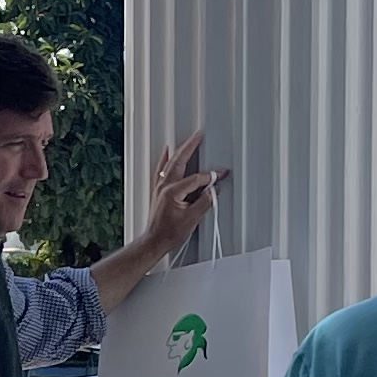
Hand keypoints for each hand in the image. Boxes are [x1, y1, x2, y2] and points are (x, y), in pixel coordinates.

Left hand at [139, 132, 221, 266]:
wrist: (155, 241)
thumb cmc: (170, 233)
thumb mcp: (192, 219)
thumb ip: (205, 202)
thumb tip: (214, 191)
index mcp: (173, 191)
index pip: (196, 178)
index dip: (210, 176)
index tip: (221, 175)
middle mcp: (164, 186)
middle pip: (179, 160)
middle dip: (190, 146)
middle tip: (199, 135)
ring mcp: (159, 187)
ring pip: (170, 162)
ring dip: (180, 150)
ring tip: (188, 140)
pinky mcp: (157, 190)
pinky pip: (161, 169)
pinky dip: (165, 159)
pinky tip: (166, 152)